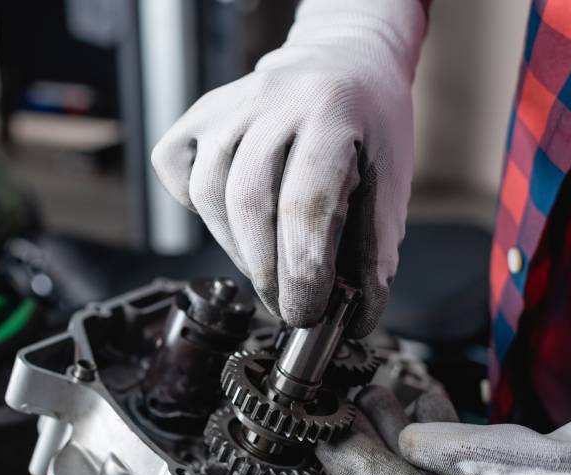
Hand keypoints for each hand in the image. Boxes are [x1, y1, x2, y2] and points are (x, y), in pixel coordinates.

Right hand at [150, 0, 426, 333]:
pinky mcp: (199, 115)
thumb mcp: (390, 180)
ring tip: (267, 264)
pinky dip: (200, 210)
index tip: (306, 311)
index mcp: (332, 112)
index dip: (301, 271)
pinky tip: (232, 220)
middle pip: (250, 204)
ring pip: (210, 194)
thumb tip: (353, 318)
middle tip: (286, 305)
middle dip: (267, 272)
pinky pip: (179, 174)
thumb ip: (374, 249)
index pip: (304, 204)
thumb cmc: (370, 128)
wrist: (343, 60)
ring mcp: (229, 104)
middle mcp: (274, 100)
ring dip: (236, 248)